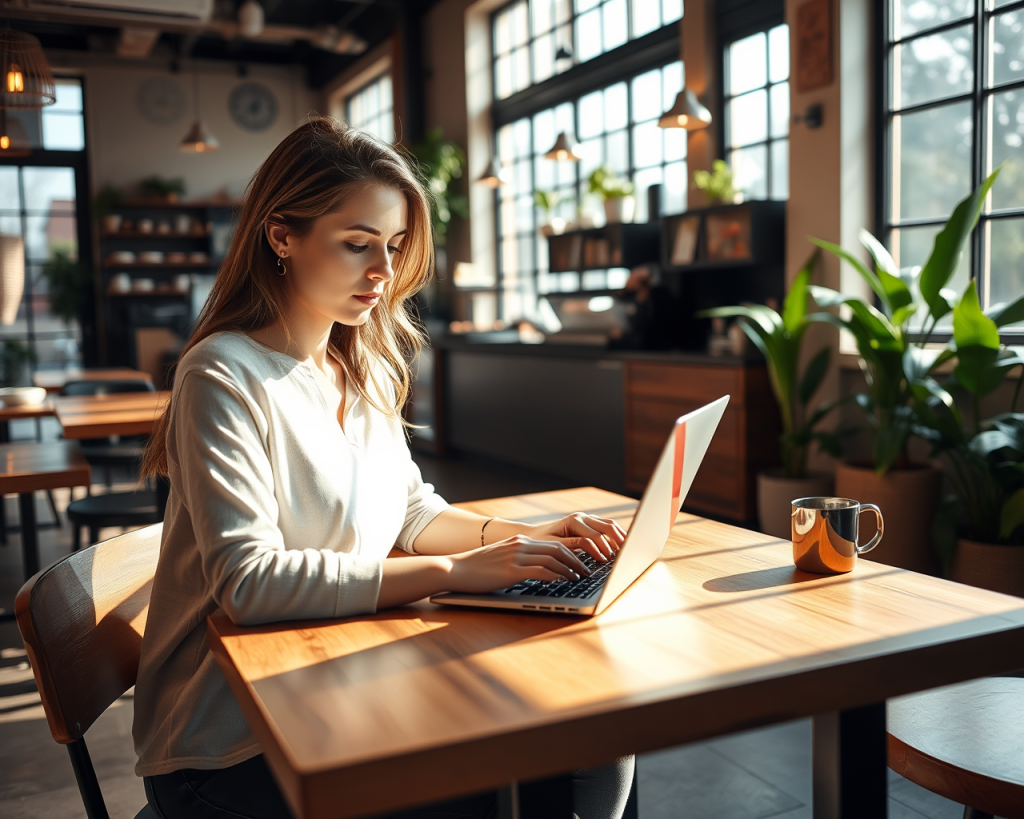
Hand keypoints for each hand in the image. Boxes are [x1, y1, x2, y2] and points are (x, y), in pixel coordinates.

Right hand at [448, 535, 592, 593]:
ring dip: (570, 569)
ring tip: (579, 578)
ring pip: (553, 558)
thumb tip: (537, 570)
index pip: (553, 544)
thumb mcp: (501, 559)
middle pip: (558, 549)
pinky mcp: (512, 570)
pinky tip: (564, 581)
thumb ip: (519, 560)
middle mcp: (520, 545)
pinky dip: (557, 575)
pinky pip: (542, 570)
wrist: (455, 569)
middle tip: (587, 571)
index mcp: (519, 541)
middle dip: (576, 560)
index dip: (570, 553)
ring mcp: (516, 556)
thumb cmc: (476, 569)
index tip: (581, 562)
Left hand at [525, 512, 626, 562]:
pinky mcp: (590, 522)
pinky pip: (608, 525)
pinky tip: (621, 545)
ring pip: (610, 524)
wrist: (535, 535)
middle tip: (622, 556)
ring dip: (619, 536)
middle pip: (607, 526)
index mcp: (573, 521)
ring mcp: (587, 518)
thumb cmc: (542, 542)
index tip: (605, 562)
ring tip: (626, 551)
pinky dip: (616, 534)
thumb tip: (591, 548)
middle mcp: (582, 516)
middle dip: (616, 541)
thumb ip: (572, 546)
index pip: (594, 536)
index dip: (601, 549)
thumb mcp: (554, 545)